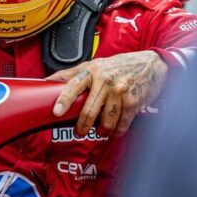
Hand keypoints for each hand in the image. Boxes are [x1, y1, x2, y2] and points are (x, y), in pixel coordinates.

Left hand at [47, 51, 167, 136]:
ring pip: (105, 121)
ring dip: (101, 131)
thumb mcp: (94, 64)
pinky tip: (115, 130)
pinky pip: (121, 124)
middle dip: (82, 125)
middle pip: (89, 110)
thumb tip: (46, 81)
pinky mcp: (133, 102)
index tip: (56, 111)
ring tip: (100, 131)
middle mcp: (105, 80)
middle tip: (79, 131)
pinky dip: (117, 131)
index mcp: (92, 71)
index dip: (64, 99)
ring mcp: (120, 91)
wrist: (151, 65)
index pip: (73, 85)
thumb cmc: (119, 65)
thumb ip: (71, 74)